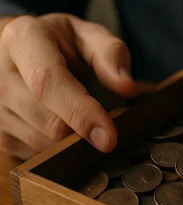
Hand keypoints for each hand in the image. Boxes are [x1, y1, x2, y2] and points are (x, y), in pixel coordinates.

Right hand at [0, 14, 142, 159]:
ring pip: (44, 144)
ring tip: (79, 114)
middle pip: (48, 123)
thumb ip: (110, 55)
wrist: (19, 50)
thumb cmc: (59, 43)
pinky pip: (36, 154)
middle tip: (105, 122)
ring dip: (74, 138)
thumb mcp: (88, 36)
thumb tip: (127, 88)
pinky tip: (65, 125)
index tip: (108, 138)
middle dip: (85, 130)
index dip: (81, 113)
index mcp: (22, 40)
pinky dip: (59, 146)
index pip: (48, 83)